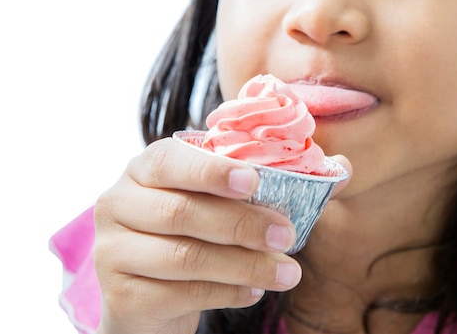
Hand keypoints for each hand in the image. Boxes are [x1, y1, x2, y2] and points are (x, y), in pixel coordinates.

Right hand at [93, 137, 302, 333]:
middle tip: (288, 234)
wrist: (152, 296)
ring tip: (288, 273)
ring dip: (245, 265)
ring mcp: (112, 252)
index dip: (212, 171)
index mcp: (144, 170)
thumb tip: (343, 168)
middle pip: (182, 212)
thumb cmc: (197, 236)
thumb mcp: (228, 204)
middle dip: (242, 224)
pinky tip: (253, 292)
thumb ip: (280, 183)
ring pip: (185, 257)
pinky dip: (226, 293)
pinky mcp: (120, 296)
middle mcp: (119, 204)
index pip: (170, 160)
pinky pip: (180, 294)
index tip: (255, 182)